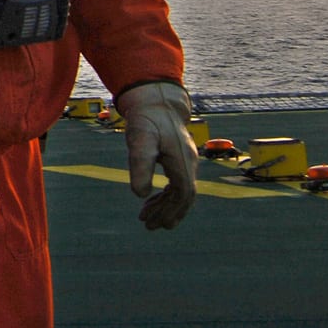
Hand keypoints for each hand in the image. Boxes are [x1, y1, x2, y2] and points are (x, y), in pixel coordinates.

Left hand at [116, 80, 198, 229]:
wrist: (154, 101)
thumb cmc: (146, 120)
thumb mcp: (140, 140)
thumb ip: (140, 164)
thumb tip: (139, 193)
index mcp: (183, 161)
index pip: (184, 194)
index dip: (174, 210)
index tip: (161, 224)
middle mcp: (188, 162)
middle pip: (183, 196)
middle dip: (168, 213)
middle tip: (149, 226)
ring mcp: (185, 160)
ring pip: (180, 191)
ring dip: (165, 206)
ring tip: (145, 217)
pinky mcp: (178, 158)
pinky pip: (176, 183)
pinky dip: (165, 195)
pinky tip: (150, 199)